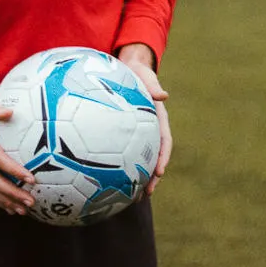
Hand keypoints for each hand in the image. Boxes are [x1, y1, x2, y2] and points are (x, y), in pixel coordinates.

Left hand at [115, 43, 171, 196]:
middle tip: (145, 194)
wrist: (127, 68)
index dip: (163, 157)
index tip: (160, 172)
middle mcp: (148, 130)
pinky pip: (118, 152)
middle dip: (151, 178)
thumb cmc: (137, 71)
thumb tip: (163, 95)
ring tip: (128, 199)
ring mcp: (136, 134)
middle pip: (153, 158)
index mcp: (157, 119)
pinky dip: (115, 167)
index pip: (163, 141)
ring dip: (135, 179)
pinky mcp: (120, 135)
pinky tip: (102, 180)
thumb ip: (153, 84)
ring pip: (137, 160)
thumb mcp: (145, 74)